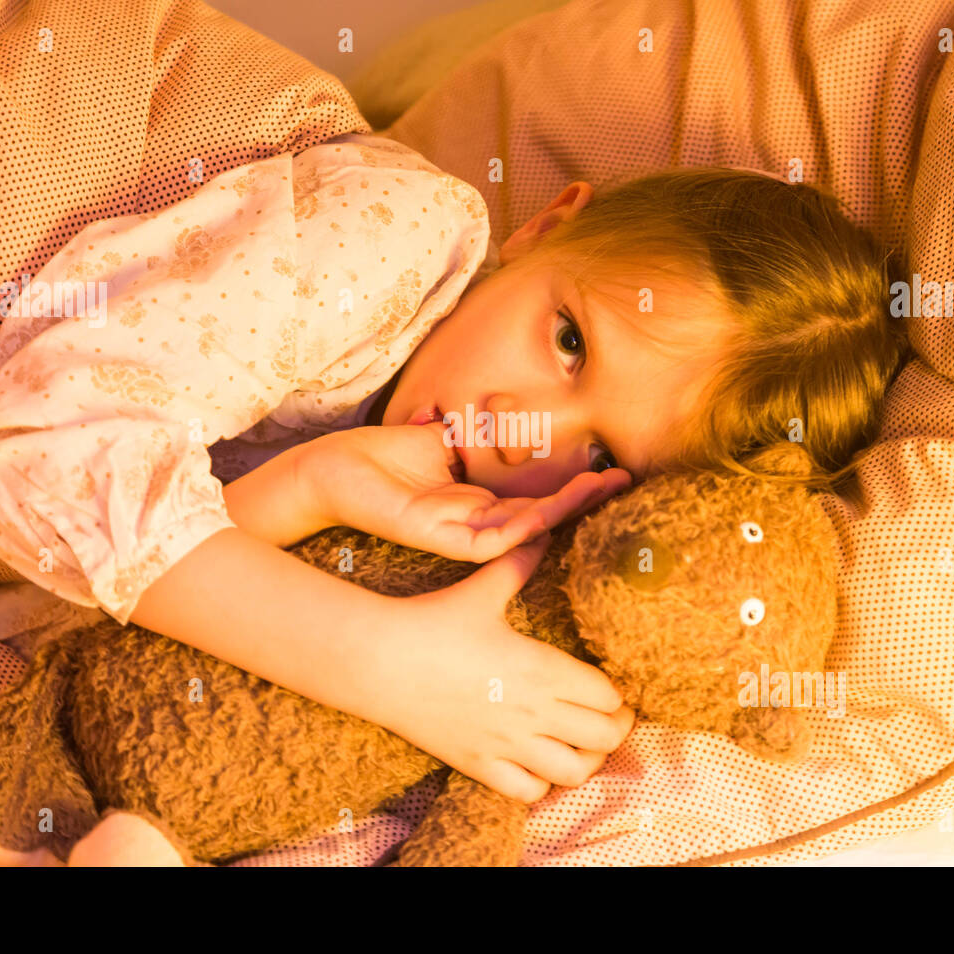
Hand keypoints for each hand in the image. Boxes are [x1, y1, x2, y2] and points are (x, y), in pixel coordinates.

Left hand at [300, 422, 630, 562]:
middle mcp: (474, 523)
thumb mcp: (438, 440)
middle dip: (582, 498)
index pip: (536, 497)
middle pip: (541, 515)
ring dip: (563, 510)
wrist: (332, 470)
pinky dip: (520, 530)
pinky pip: (490, 542)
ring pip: (524, 530)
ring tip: (597, 487)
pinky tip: (547, 515)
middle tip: (621, 478)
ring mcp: (458, 534)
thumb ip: (474, 436)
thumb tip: (505, 411)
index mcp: (476, 502)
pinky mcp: (440, 539)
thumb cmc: (379, 458)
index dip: (573, 485)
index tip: (609, 467)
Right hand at [365, 534, 636, 802]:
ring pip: (574, 772)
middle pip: (605, 737)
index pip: (609, 696)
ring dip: (585, 760)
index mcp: (542, 668)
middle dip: (613, 727)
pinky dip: (542, 783)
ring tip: (577, 742)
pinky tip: (536, 762)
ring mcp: (506, 744)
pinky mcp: (478, 764)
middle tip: (606, 715)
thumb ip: (519, 564)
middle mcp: (532, 712)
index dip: (617, 693)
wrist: (378, 661)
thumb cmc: (432, 621)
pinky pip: (529, 793)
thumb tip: (542, 529)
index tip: (610, 686)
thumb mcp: (482, 590)